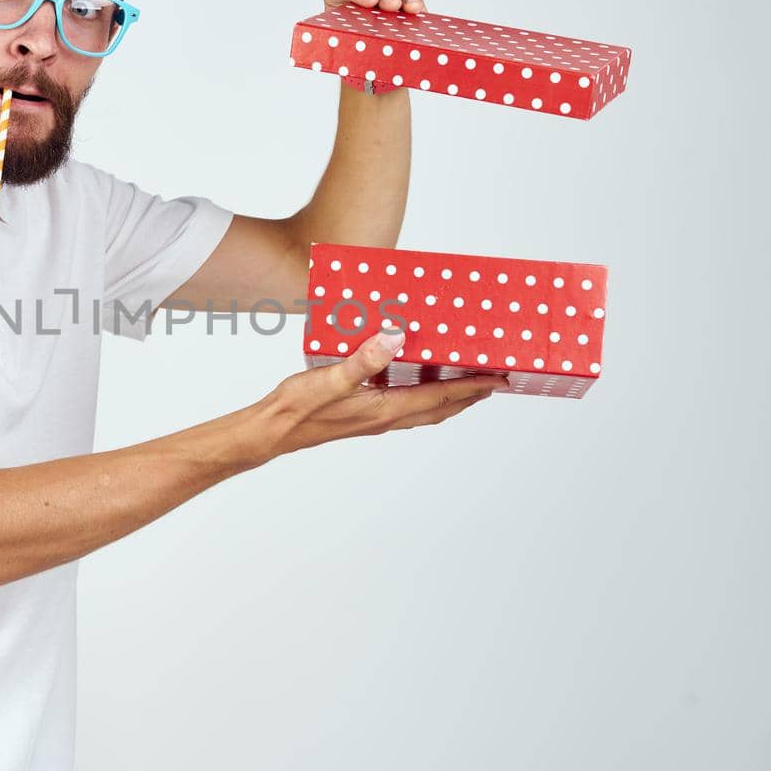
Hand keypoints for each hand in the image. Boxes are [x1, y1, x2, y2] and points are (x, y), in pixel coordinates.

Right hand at [253, 329, 509, 459]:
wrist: (272, 432)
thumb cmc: (296, 410)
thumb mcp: (330, 379)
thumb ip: (364, 359)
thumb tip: (397, 338)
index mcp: (384, 410)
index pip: (439, 398)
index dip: (472, 388)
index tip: (498, 380)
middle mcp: (384, 418)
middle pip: (438, 409)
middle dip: (468, 397)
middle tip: (493, 383)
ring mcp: (372, 418)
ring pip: (422, 409)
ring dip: (447, 398)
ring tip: (464, 382)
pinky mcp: (360, 414)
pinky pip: (402, 405)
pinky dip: (420, 395)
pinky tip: (411, 380)